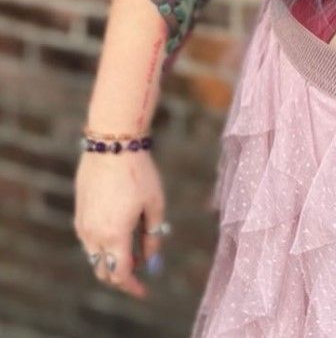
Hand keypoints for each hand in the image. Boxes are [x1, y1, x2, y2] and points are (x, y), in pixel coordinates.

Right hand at [74, 148, 167, 299]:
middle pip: (103, 271)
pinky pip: (89, 241)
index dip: (132, 286)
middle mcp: (93, 236)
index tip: (144, 291)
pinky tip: (121, 233)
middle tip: (141, 271)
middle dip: (122, 277)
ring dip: (112, 260)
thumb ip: (152, 235)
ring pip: (95, 257)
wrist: (112, 146)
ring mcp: (82, 226)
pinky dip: (104, 247)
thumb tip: (152, 259)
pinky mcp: (79, 215)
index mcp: (114, 236)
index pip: (120, 274)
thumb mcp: (154, 204)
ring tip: (136, 249)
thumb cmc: (139, 173)